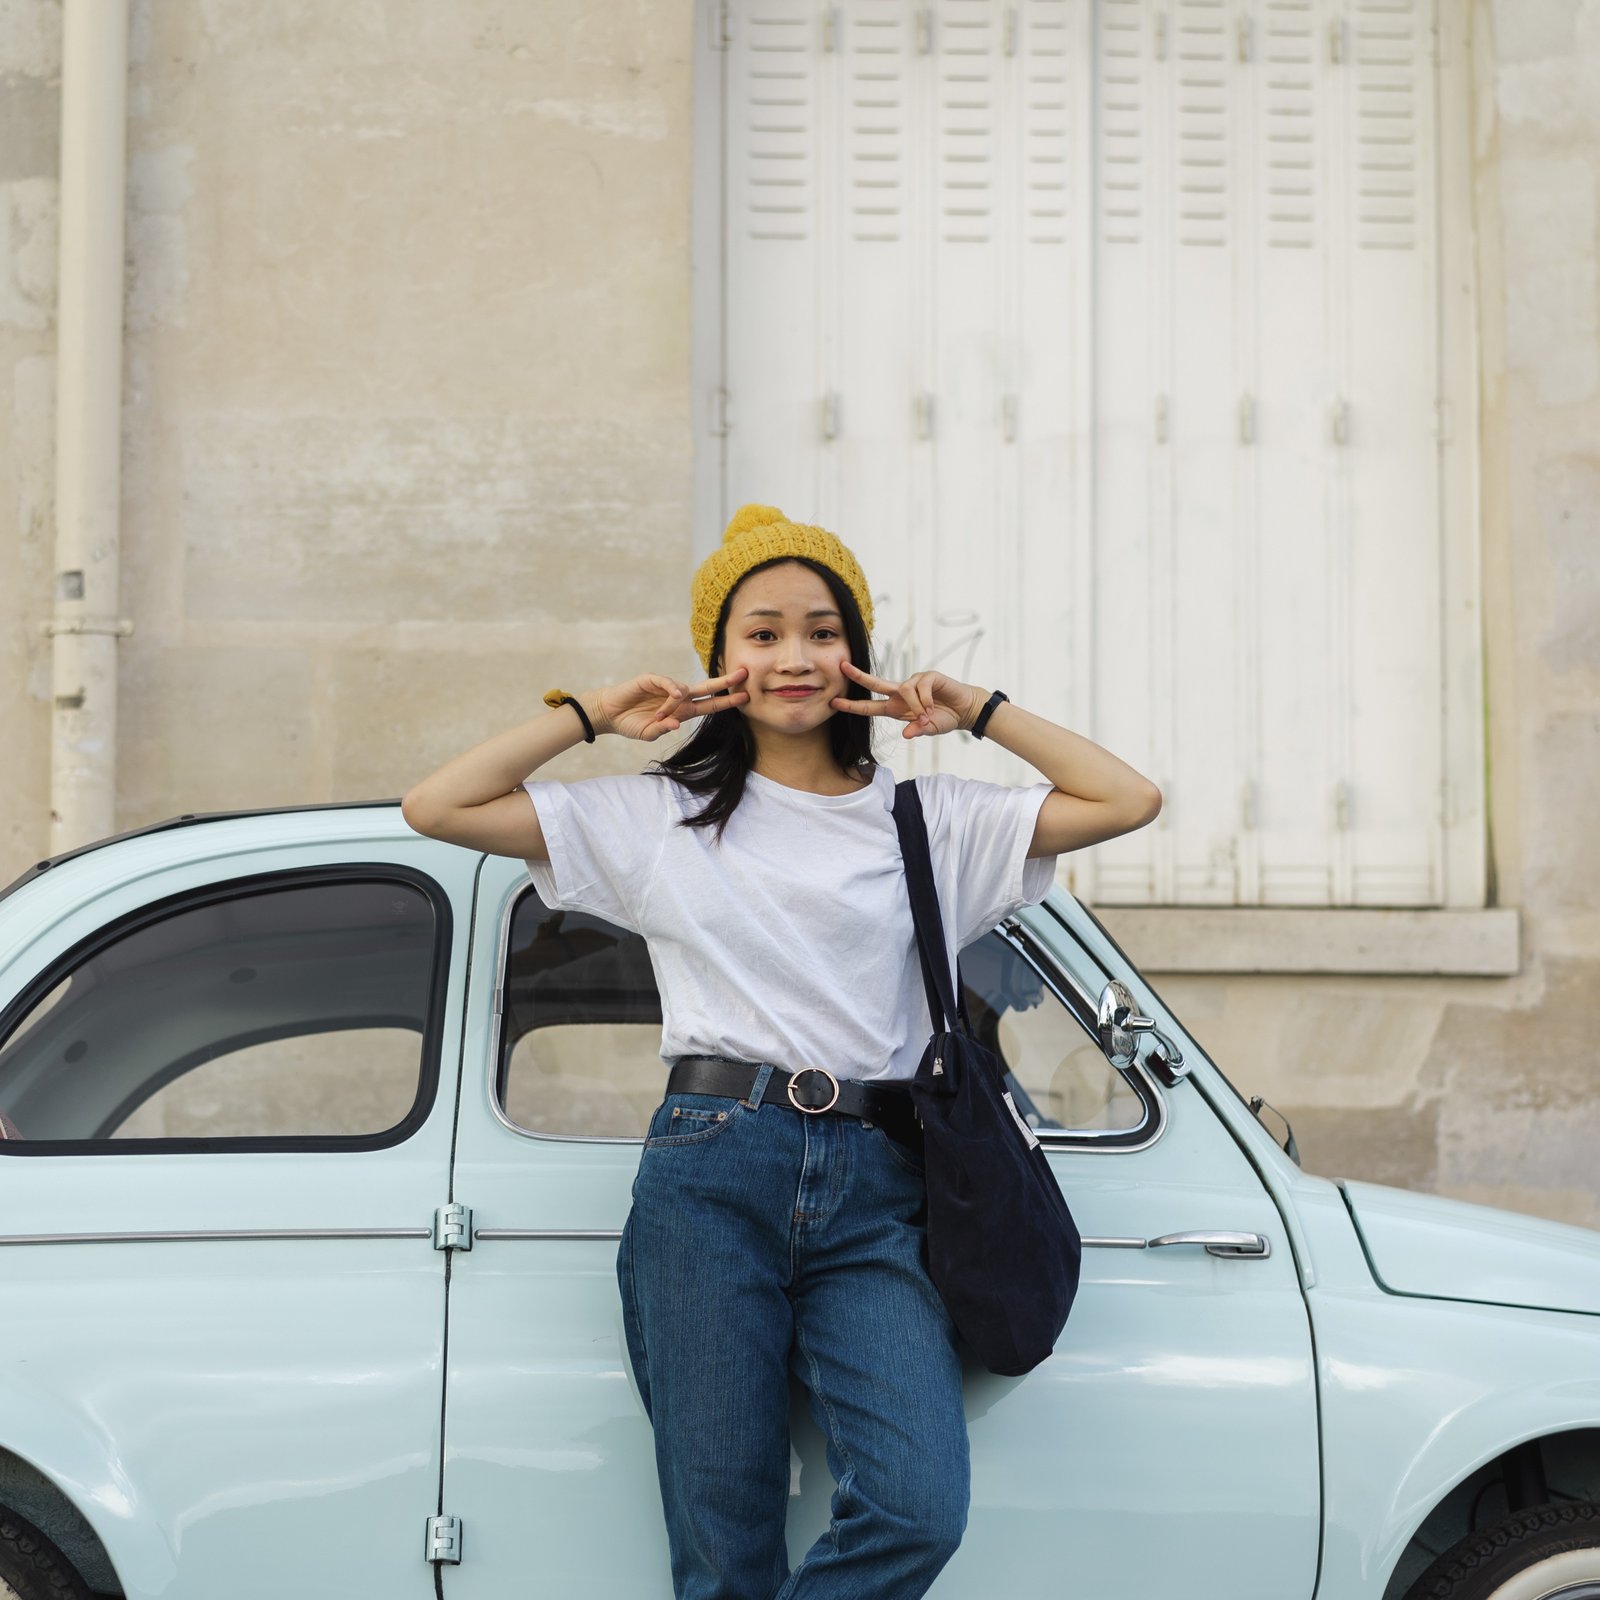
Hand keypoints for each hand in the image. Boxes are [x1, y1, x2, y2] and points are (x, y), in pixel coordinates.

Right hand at [590, 666, 750, 741]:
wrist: (608, 714)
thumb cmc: (630, 724)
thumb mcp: (648, 733)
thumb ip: (662, 730)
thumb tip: (676, 725)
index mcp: (682, 711)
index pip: (709, 705)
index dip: (726, 701)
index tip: (744, 698)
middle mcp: (678, 698)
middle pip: (707, 688)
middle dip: (725, 682)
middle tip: (744, 674)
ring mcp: (665, 687)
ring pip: (684, 689)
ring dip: (676, 704)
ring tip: (660, 715)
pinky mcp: (651, 680)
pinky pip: (666, 682)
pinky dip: (672, 689)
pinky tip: (674, 695)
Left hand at [829, 662, 983, 739]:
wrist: (965, 710)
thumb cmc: (945, 719)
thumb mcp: (929, 729)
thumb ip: (917, 730)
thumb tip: (906, 734)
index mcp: (896, 707)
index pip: (870, 706)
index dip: (853, 705)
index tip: (834, 703)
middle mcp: (901, 693)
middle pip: (875, 683)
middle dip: (858, 676)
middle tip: (842, 667)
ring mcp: (914, 682)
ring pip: (904, 690)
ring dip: (916, 706)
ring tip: (927, 715)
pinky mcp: (928, 676)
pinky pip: (921, 686)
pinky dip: (926, 699)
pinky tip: (934, 705)